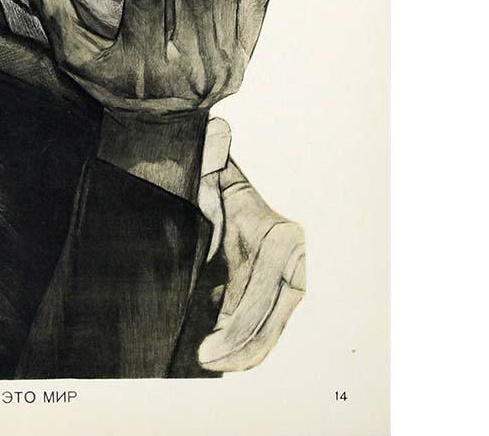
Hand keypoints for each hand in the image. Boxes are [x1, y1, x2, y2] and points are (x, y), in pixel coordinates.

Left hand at [199, 161, 305, 370]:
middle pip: (270, 315)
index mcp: (283, 235)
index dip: (238, 324)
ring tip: (209, 363)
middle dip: (240, 344)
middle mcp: (292, 257)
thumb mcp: (209, 168)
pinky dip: (244, 340)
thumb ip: (212, 154)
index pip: (264, 292)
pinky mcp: (274, 284)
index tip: (208, 344)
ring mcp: (287, 273)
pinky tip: (220, 356)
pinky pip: (263, 320)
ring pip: (269, 324)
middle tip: (204, 360)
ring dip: (243, 349)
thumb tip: (215, 133)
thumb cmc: (206, 170)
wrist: (204, 167)